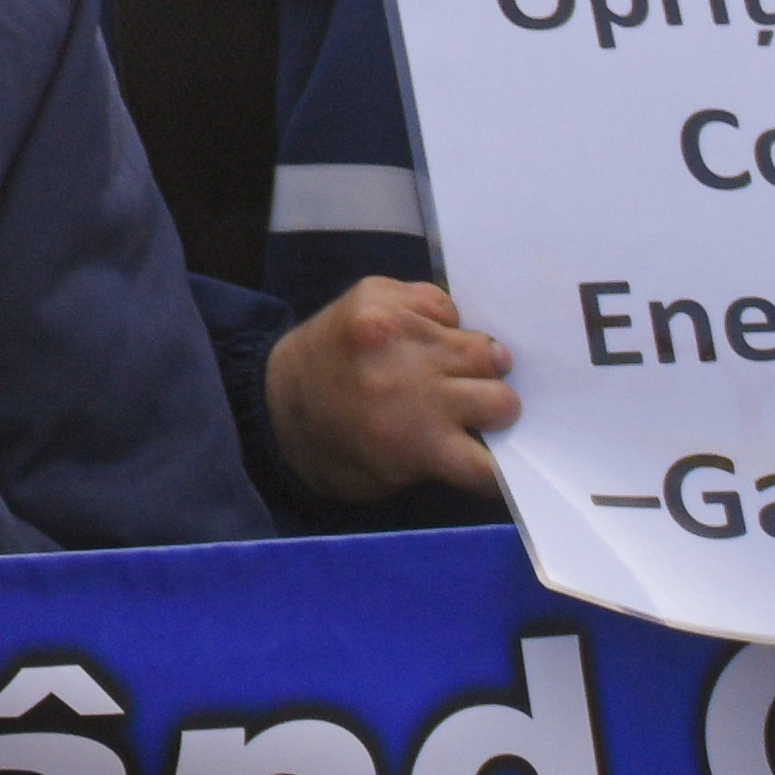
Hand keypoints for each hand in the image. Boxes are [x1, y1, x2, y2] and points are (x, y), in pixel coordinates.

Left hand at [258, 278, 518, 506]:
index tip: (501, 457)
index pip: (493, 464)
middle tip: (470, 408)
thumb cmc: (336, 449)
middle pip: (501, 399)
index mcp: (416, 442)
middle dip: (493, 409)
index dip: (503, 465)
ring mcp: (396, 332)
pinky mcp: (380, 296)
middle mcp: (412, 384)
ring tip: (448, 370)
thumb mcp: (392, 478)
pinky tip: (420, 340)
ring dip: (474, 363)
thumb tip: (498, 435)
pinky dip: (440, 325)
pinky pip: (445, 305)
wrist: (272, 402)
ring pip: (483, 348)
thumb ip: (446, 459)